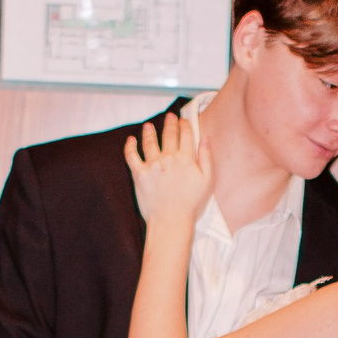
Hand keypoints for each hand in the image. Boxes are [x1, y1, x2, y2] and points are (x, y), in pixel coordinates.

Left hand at [124, 108, 213, 227]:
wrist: (171, 220)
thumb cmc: (191, 205)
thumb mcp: (208, 181)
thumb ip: (206, 158)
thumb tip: (205, 139)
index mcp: (186, 159)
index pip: (186, 135)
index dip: (185, 125)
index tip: (184, 120)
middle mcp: (168, 158)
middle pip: (169, 135)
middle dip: (170, 123)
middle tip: (169, 116)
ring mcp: (152, 165)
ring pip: (150, 142)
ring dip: (149, 131)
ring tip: (148, 126)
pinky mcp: (139, 174)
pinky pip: (131, 156)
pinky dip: (130, 146)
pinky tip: (130, 140)